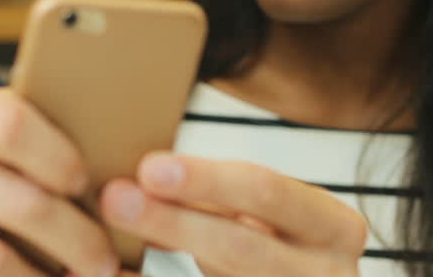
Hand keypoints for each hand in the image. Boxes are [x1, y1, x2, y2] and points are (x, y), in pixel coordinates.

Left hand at [99, 152, 366, 275]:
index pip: (267, 193)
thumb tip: (138, 173)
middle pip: (241, 246)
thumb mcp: (267, 219)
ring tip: (97, 255)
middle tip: (115, 199)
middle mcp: (330, 275)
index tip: (148, 168)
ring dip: (157, 264)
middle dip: (172, 223)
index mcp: (335, 228)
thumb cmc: (275, 250)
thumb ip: (220, 199)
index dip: (206, 181)